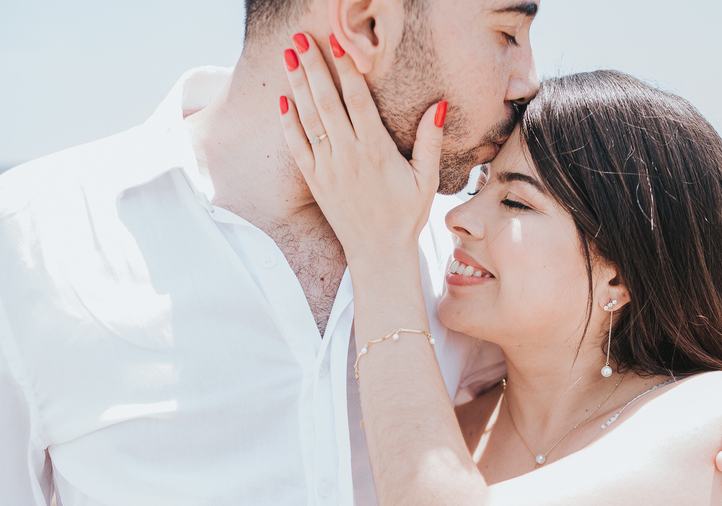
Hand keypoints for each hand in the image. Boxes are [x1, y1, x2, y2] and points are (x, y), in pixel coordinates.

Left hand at [279, 32, 445, 265]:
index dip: (346, 68)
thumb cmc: (406, 215)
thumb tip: (438, 105)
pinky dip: (288, 123)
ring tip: (288, 55)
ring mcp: (328, 168)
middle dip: (313, 66)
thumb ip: (430, 141)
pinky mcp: (315, 181)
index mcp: (376, 150)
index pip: (357, 99)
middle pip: (326, 101)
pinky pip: (297, 146)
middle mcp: (348, 155)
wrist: (379, 252)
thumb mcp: (427, 179)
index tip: (337, 42)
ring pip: (309, 118)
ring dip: (297, 85)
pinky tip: (283, 100)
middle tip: (301, 37)